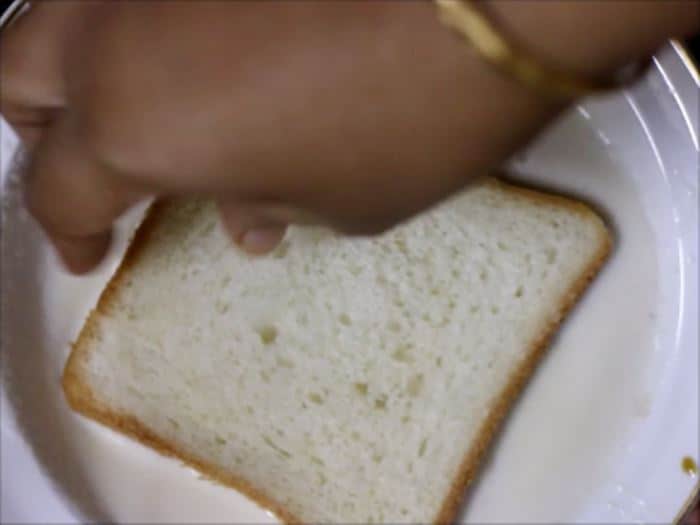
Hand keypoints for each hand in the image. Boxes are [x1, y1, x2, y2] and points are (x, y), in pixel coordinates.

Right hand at [1, 1, 696, 273]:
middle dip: (36, 129)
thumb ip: (270, 204)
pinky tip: (194, 44)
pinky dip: (148, 24)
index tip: (89, 253)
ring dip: (79, 65)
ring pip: (66, 11)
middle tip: (85, 163)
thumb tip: (245, 217)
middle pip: (17, 77)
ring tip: (131, 102)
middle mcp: (114, 30)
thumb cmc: (414, 121)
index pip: (55, 190)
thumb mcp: (337, 201)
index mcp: (132, 124)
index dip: (68, 232)